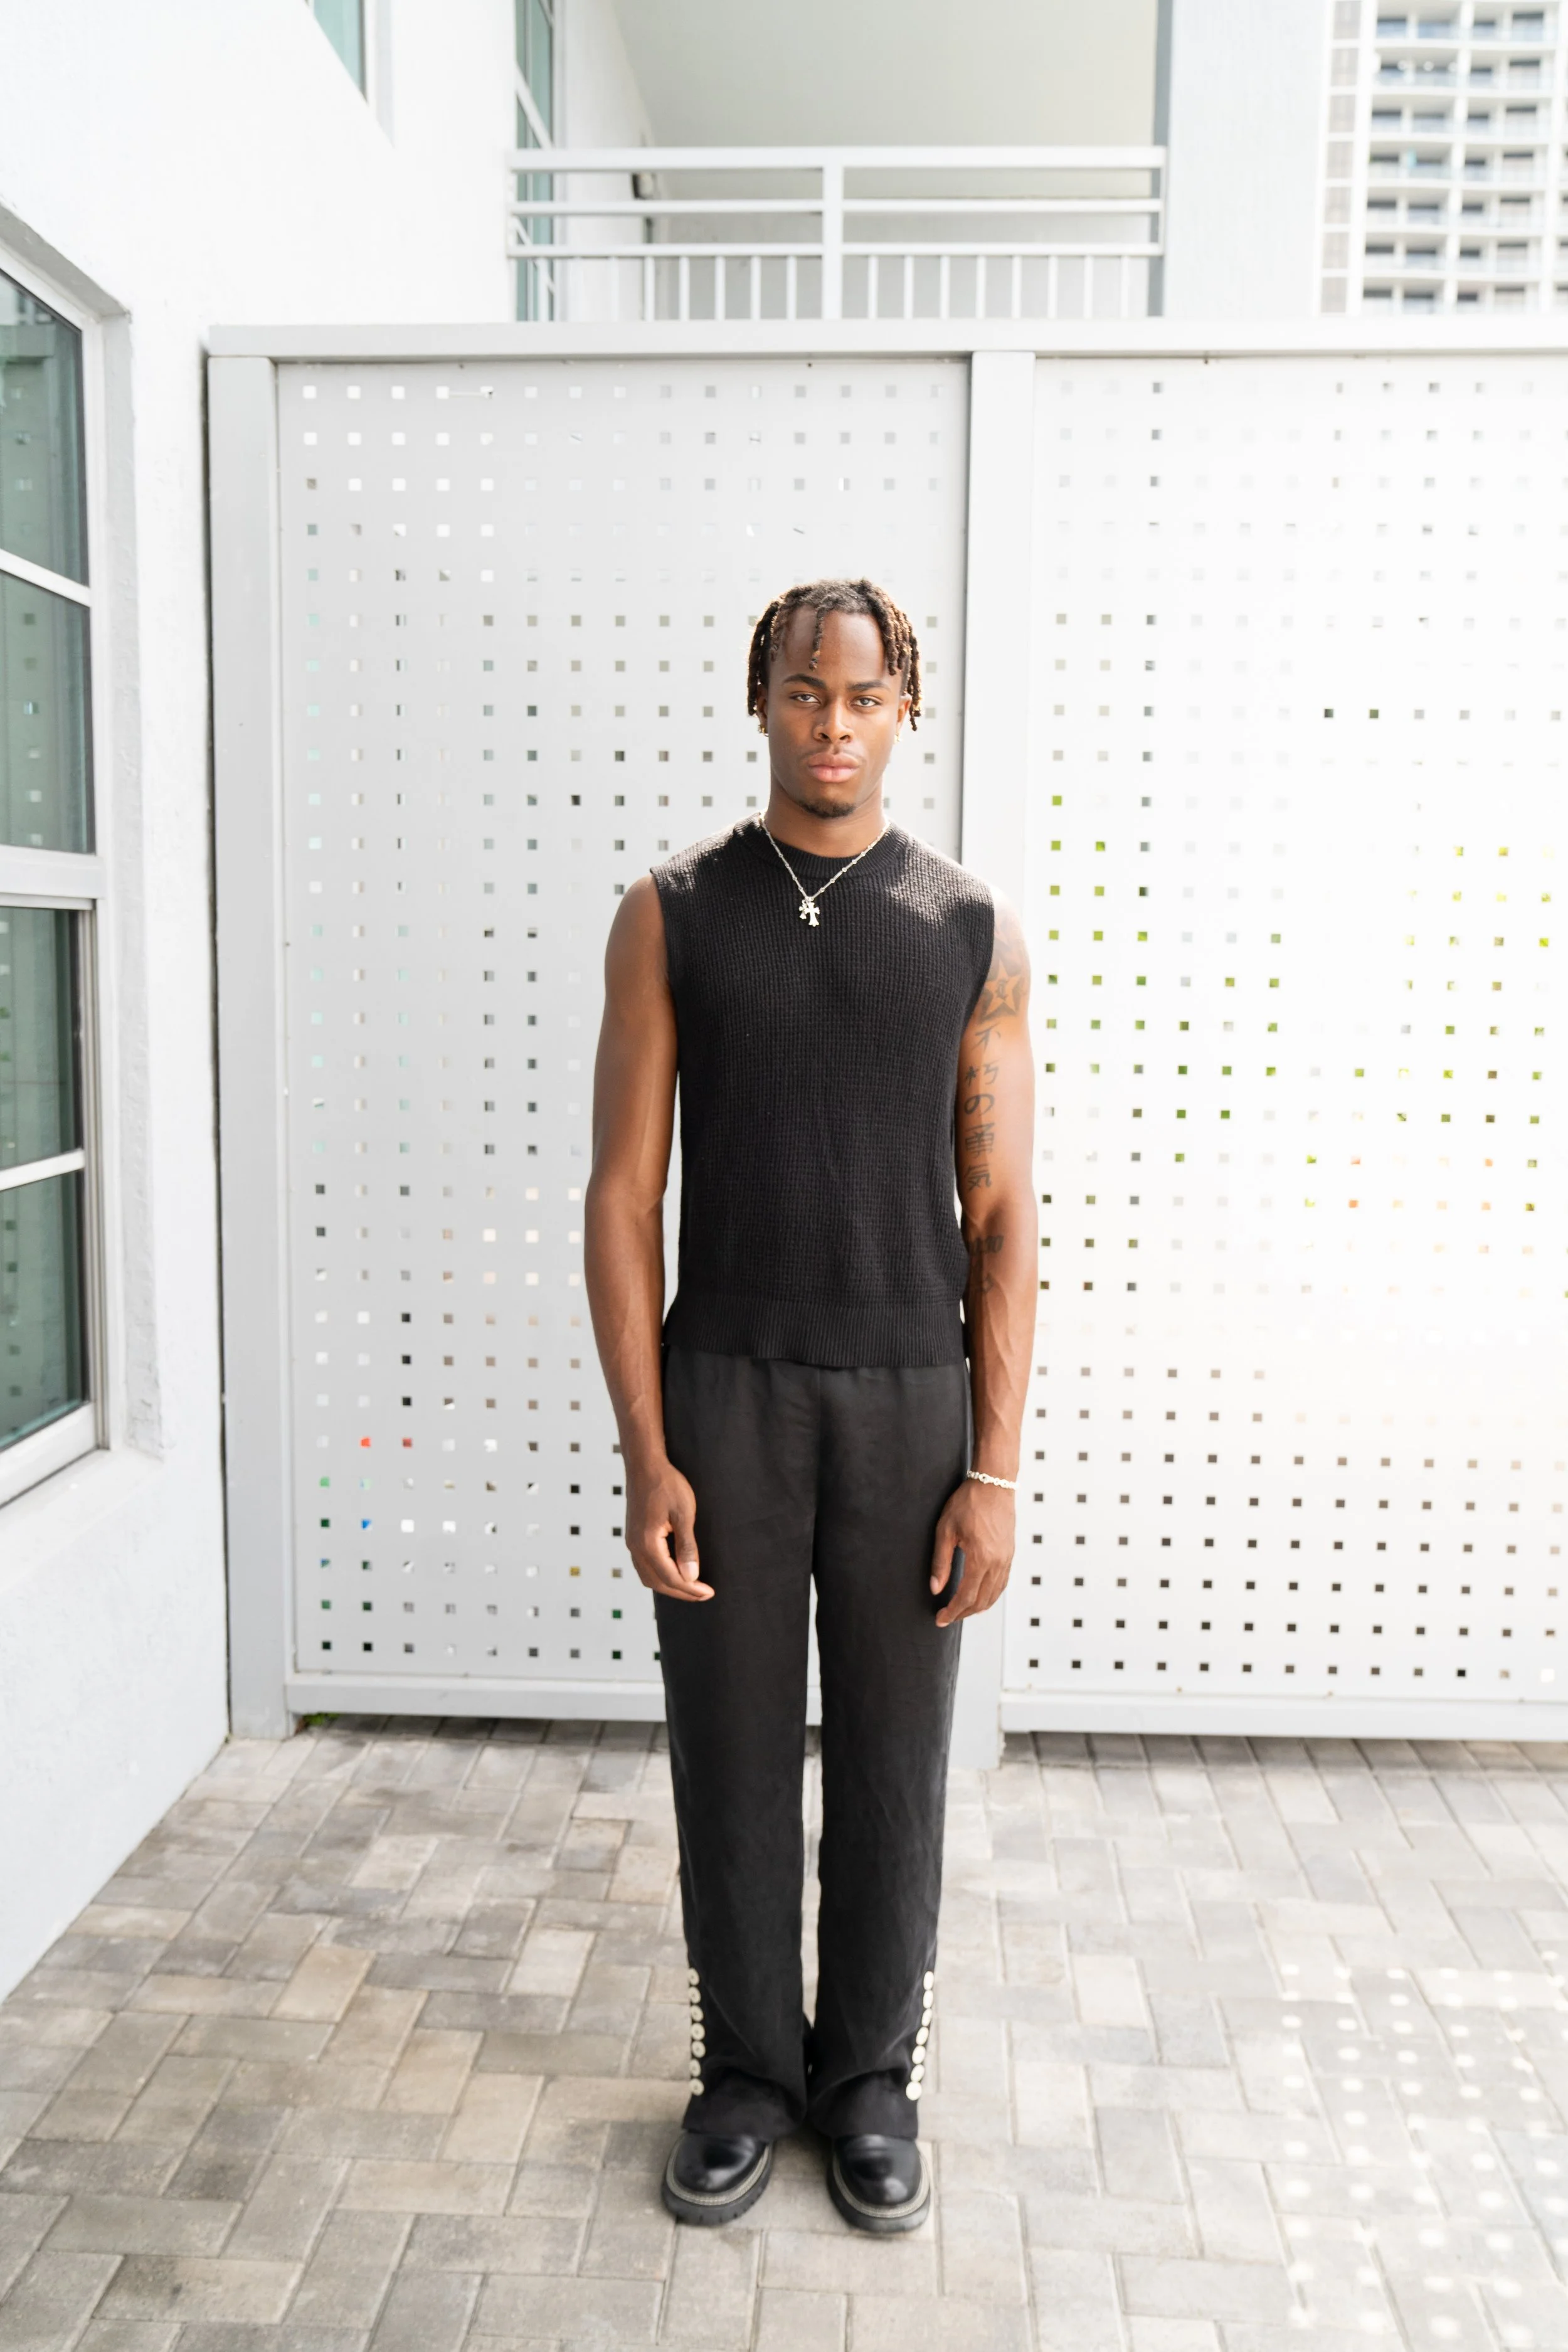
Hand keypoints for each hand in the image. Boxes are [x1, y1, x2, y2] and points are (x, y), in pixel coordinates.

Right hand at [626, 1457, 712, 1602]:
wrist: (645, 1465)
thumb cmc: (666, 1485)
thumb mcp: (683, 1514)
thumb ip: (687, 1547)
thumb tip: (691, 1576)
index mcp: (647, 1543)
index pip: (670, 1577)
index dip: (690, 1589)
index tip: (709, 1593)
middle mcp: (635, 1547)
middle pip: (657, 1582)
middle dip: (681, 1592)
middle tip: (704, 1594)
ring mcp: (631, 1542)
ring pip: (648, 1577)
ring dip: (669, 1585)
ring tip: (691, 1587)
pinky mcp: (633, 1537)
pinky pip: (644, 1566)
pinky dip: (660, 1575)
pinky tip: (674, 1572)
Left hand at [929, 1477, 1013, 1627]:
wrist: (994, 1484)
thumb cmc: (968, 1502)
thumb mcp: (945, 1530)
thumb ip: (941, 1562)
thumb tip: (936, 1589)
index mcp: (981, 1558)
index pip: (966, 1596)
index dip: (952, 1611)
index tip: (940, 1619)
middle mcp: (998, 1562)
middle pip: (981, 1601)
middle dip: (963, 1613)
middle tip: (947, 1618)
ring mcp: (1007, 1559)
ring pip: (994, 1595)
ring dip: (977, 1607)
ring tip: (960, 1611)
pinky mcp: (1010, 1554)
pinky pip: (1002, 1583)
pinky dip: (990, 1595)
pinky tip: (979, 1597)